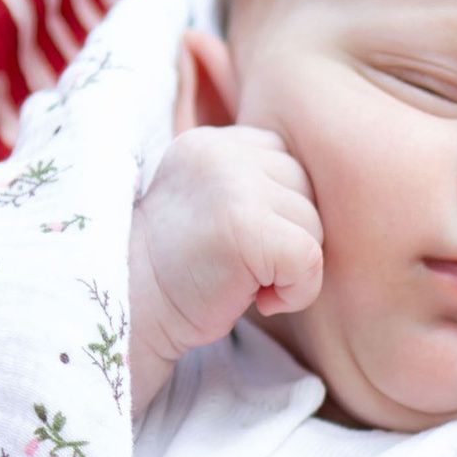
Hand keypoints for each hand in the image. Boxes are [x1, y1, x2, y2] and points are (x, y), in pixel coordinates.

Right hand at [129, 124, 321, 404]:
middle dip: (288, 237)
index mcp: (213, 142)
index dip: (278, 212)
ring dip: (290, 268)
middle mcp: (222, 151)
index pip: (287, 162)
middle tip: (243, 269)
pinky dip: (296, 292)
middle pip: (307, 190)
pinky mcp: (245, 226)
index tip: (241, 245)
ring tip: (244, 282)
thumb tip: (324, 190)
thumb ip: (252, 183)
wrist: (132, 314)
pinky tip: (257, 300)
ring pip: (313, 225)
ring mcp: (232, 185)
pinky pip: (310, 258)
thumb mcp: (210, 205)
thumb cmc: (177, 275)